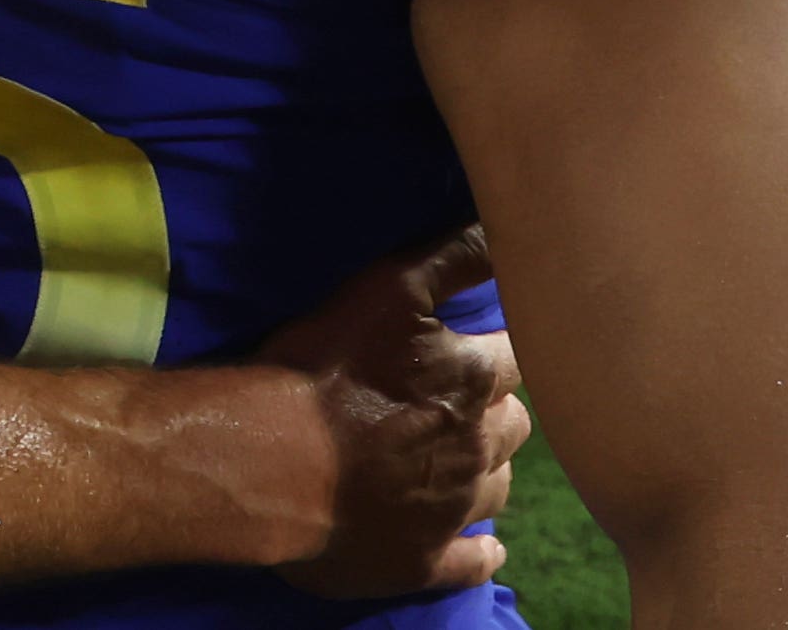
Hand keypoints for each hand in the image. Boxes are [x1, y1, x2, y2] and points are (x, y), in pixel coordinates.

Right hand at [260, 226, 528, 598]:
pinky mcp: (425, 559)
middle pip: (515, 426)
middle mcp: (478, 447)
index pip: (514, 360)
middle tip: (458, 402)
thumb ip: (453, 256)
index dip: (494, 353)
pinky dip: (481, 552)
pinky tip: (483, 548)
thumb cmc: (324, 368)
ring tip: (455, 460)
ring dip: (485, 470)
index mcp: (475, 381)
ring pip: (497, 487)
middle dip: (495, 412)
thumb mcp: (389, 289)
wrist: (272, 460)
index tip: (474, 350)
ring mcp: (454, 508)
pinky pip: (472, 560)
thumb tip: (507, 227)